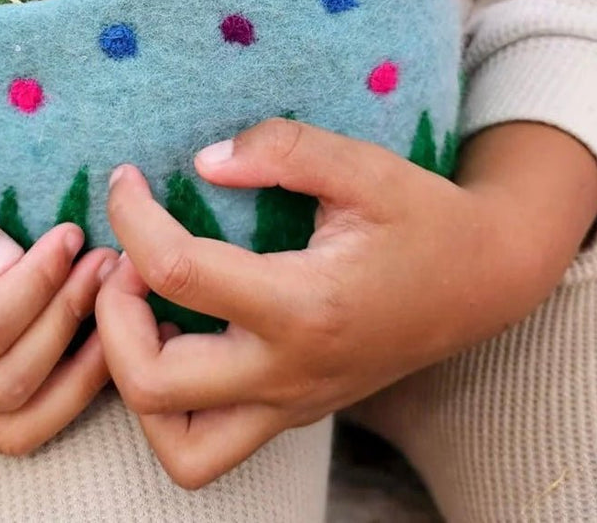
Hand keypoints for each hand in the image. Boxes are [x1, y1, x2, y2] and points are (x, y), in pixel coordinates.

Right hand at [0, 112, 116, 454]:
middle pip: (7, 378)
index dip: (35, 285)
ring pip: (24, 420)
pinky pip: (24, 430)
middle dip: (68, 316)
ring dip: (85, 363)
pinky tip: (104, 341)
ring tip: (116, 299)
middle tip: (107, 260)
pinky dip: (74, 393)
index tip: (71, 235)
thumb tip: (10, 260)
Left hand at [96, 117, 596, 487]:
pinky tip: (177, 331)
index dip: (132, 218)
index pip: (180, 272)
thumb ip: (283, 150)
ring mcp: (292, 404)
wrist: (485, 281)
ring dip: (134, 378)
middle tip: (122, 259)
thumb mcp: (364, 165)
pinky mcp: (294, 412)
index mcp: (306, 306)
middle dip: (112, 316)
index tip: (125, 179)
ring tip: (141, 309)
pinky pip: (208, 442)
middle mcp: (291, 373)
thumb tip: (203, 162)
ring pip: (179, 446)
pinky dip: (168, 400)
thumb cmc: (423, 218)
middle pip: (155, 384)